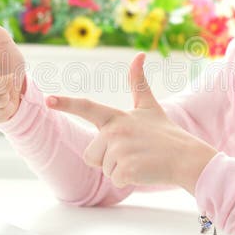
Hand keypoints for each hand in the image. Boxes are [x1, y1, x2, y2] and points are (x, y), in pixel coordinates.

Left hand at [45, 52, 217, 193]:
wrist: (186, 157)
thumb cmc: (165, 133)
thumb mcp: (150, 106)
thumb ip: (138, 83)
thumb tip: (139, 54)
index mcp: (116, 117)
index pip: (87, 108)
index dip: (66, 103)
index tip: (47, 100)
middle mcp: (115, 131)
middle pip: (90, 154)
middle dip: (107, 159)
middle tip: (133, 152)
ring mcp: (120, 150)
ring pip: (103, 169)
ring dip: (119, 170)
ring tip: (140, 160)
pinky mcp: (126, 169)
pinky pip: (115, 180)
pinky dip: (128, 180)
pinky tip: (143, 170)